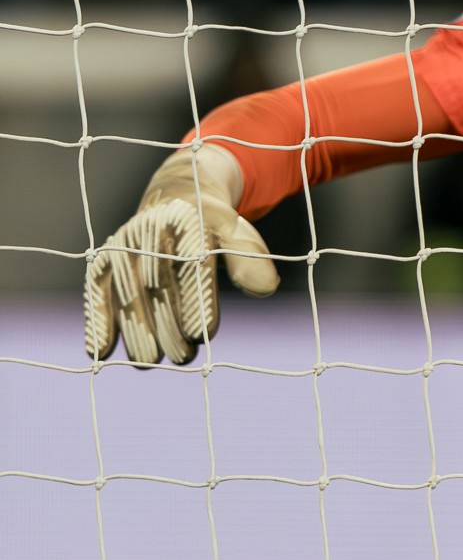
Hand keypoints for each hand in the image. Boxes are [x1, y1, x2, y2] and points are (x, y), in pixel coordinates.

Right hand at [84, 143, 278, 364]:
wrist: (176, 197)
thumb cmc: (214, 225)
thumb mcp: (237, 234)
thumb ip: (249, 259)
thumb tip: (266, 288)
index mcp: (186, 221)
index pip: (192, 264)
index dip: (195, 299)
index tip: (203, 333)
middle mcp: (149, 232)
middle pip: (156, 285)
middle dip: (166, 324)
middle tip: (181, 356)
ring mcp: (124, 247)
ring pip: (126, 292)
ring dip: (134, 330)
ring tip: (149, 362)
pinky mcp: (107, 262)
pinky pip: (99, 292)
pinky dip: (98, 320)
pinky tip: (99, 351)